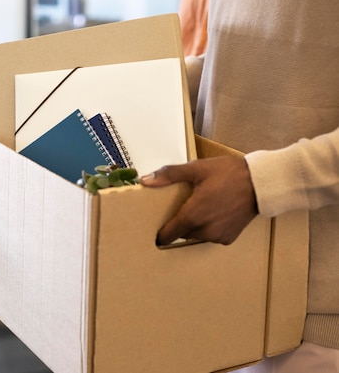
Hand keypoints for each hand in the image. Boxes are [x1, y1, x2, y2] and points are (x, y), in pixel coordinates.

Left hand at [140, 156, 257, 245]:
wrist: (261, 183)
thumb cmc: (228, 174)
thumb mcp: (196, 169)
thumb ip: (169, 175)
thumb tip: (146, 181)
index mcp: (192, 216)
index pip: (168, 235)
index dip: (161, 233)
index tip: (157, 227)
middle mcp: (204, 231)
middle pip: (182, 233)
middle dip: (179, 223)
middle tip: (183, 207)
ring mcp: (217, 236)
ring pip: (196, 235)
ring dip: (194, 226)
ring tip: (200, 207)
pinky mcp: (229, 238)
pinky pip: (211, 236)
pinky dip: (209, 228)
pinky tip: (214, 212)